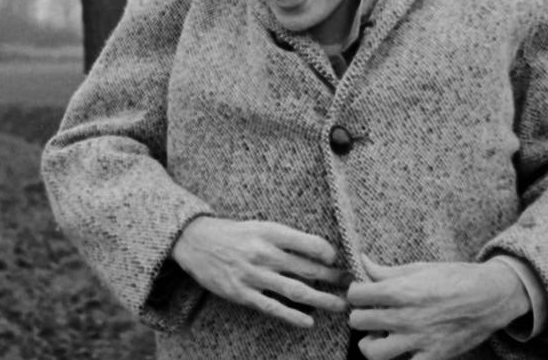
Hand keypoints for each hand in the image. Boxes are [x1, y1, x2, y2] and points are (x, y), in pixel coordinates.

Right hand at [170, 216, 347, 326]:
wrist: (195, 241)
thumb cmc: (232, 233)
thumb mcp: (259, 226)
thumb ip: (284, 239)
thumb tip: (317, 252)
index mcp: (270, 232)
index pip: (309, 243)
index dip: (329, 254)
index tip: (341, 261)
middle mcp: (264, 253)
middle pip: (308, 269)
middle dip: (333, 278)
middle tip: (352, 285)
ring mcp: (253, 275)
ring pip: (295, 291)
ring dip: (321, 300)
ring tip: (340, 306)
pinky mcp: (242, 293)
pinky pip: (272, 307)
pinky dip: (292, 316)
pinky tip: (308, 321)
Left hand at [347, 255, 529, 359]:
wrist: (491, 296)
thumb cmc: (455, 278)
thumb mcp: (419, 268)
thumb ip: (386, 271)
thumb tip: (362, 262)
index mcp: (400, 291)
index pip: (355, 295)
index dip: (357, 293)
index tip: (364, 294)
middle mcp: (405, 317)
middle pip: (358, 321)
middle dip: (361, 316)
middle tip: (372, 314)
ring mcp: (418, 340)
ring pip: (372, 351)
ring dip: (370, 343)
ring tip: (380, 336)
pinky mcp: (433, 357)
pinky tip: (401, 351)